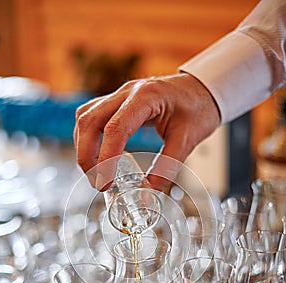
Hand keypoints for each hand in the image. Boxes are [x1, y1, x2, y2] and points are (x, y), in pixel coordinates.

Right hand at [74, 72, 220, 191]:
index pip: (115, 128)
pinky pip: (90, 116)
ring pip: (85, 117)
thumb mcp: (188, 139)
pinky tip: (96, 155)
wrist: (202, 89)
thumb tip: (149, 191)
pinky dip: (88, 138)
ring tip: (96, 172)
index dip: (106, 158)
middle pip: (89, 121)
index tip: (106, 181)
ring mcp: (119, 94)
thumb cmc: (197, 108)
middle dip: (87, 155)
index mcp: (146, 97)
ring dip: (84, 147)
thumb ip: (168, 166)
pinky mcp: (116, 101)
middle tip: (98, 181)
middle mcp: (127, 92)